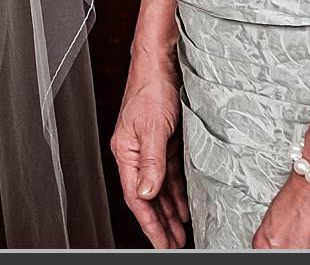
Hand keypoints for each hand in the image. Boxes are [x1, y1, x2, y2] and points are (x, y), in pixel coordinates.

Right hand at [109, 54, 190, 247]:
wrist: (161, 63)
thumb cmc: (151, 88)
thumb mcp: (153, 127)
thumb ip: (151, 162)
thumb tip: (147, 193)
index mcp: (126, 151)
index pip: (136, 197)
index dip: (150, 223)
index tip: (162, 244)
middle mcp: (135, 152)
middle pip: (147, 198)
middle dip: (160, 224)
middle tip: (174, 245)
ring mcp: (149, 149)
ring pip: (158, 190)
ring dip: (169, 213)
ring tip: (180, 234)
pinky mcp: (163, 143)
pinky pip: (169, 177)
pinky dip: (176, 194)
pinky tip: (183, 207)